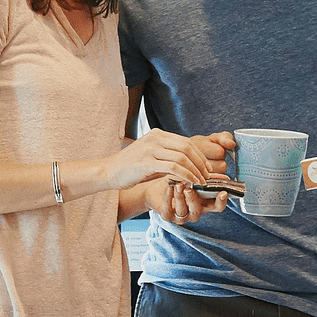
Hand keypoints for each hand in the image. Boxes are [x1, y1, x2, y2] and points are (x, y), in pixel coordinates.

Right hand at [104, 128, 225, 191]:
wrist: (109, 172)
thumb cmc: (131, 167)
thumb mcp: (152, 157)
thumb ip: (169, 157)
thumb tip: (190, 165)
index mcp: (157, 134)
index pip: (186, 141)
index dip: (200, 155)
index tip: (207, 168)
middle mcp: (155, 138)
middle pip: (187, 147)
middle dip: (201, 163)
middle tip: (208, 176)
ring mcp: (150, 149)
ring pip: (182, 157)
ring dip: (195, 170)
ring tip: (201, 182)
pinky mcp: (146, 162)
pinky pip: (173, 167)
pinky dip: (185, 175)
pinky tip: (190, 183)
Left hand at [149, 178, 227, 224]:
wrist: (155, 186)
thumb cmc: (178, 182)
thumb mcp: (194, 179)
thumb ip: (208, 179)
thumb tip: (225, 177)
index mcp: (204, 204)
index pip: (217, 207)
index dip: (221, 201)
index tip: (223, 192)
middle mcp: (193, 212)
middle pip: (197, 210)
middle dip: (193, 199)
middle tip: (190, 188)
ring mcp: (180, 216)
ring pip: (182, 210)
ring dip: (180, 197)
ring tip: (178, 185)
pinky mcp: (167, 216)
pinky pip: (168, 209)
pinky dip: (168, 197)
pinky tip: (169, 187)